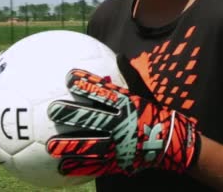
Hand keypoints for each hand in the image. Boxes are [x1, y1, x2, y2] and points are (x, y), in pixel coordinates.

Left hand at [46, 69, 198, 176]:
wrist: (171, 141)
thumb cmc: (153, 112)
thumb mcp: (144, 91)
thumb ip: (129, 75)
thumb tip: (119, 54)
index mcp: (127, 105)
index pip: (104, 93)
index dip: (87, 85)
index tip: (69, 78)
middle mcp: (121, 124)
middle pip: (94, 119)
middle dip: (74, 115)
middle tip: (53, 111)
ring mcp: (119, 144)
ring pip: (92, 145)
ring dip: (71, 146)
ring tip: (51, 146)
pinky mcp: (118, 161)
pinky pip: (97, 165)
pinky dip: (80, 167)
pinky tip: (62, 167)